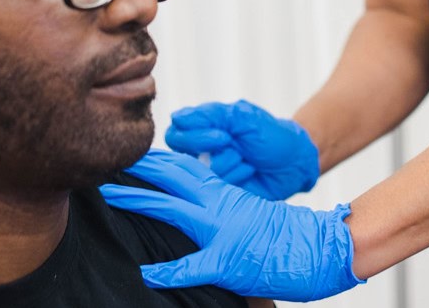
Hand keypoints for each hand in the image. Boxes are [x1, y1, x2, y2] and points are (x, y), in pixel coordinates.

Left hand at [100, 149, 363, 301]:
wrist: (322, 247)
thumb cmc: (290, 237)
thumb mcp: (252, 215)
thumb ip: (226, 211)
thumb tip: (205, 211)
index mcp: (227, 195)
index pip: (185, 171)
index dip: (156, 162)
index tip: (131, 155)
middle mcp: (222, 206)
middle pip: (172, 180)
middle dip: (138, 172)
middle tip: (106, 165)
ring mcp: (224, 231)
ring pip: (174, 210)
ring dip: (140, 201)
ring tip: (109, 197)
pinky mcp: (230, 260)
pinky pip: (193, 267)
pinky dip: (168, 271)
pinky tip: (146, 274)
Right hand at [164, 100, 319, 200]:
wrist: (294, 161)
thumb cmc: (269, 134)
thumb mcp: (242, 117)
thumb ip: (210, 115)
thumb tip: (177, 117)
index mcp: (201, 129)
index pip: (175, 134)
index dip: (195, 137)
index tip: (223, 135)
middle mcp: (200, 153)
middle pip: (182, 157)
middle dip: (215, 151)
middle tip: (236, 146)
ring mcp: (210, 174)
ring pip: (205, 174)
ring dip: (233, 163)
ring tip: (249, 159)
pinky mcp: (221, 193)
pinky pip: (218, 188)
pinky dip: (240, 177)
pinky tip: (251, 172)